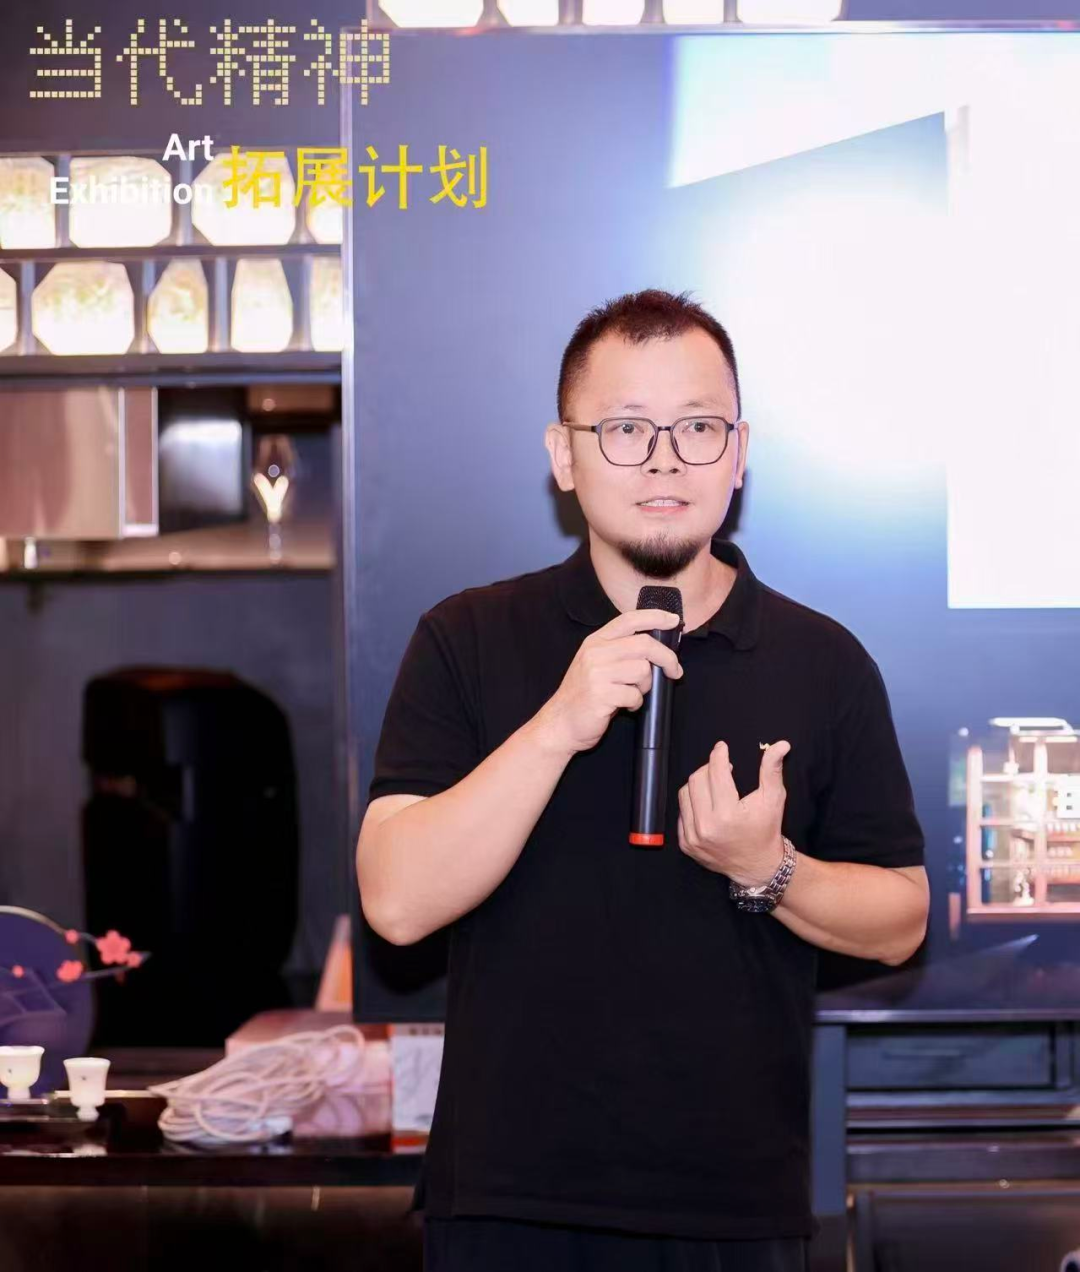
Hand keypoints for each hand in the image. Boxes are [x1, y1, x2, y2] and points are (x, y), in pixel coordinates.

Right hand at [533, 609, 682, 755]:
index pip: (629, 619)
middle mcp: (595, 653)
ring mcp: (597, 674)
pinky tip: (625, 706)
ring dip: (646, 686)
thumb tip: (656, 645)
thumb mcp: (595, 663)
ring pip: (643, 670)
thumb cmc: (582, 695)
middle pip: (644, 644)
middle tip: (674, 670)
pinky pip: (635, 695)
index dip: (655, 617)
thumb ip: (619, 650)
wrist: (559, 723)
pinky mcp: (601, 695)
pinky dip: (636, 703)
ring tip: (633, 694)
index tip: (674, 621)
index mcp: (595, 642)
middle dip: (667, 658)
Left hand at [677, 739, 791, 886]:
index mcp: (728, 814)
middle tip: (721, 769)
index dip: (719, 755)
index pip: (715, 772)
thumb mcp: (773, 798)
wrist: (758, 865)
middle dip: (709, 769)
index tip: (722, 748)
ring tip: (714, 786)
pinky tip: (707, 804)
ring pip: (685, 794)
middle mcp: (708, 827)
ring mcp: (694, 837)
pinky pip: (682, 813)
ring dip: (698, 784)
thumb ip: (772, 769)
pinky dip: (692, 804)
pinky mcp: (686, 844)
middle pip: (696, 780)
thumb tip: (780, 745)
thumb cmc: (766, 831)